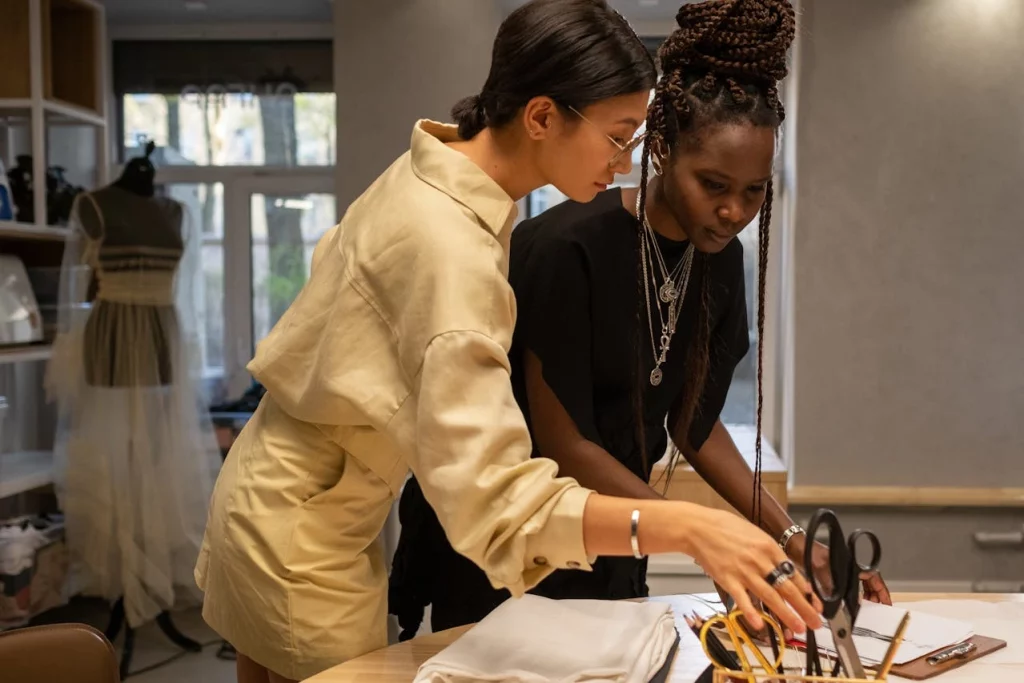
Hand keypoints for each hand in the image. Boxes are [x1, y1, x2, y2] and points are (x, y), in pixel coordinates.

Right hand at [684, 508, 822, 635]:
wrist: (698, 527)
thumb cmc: (724, 527)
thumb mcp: (753, 532)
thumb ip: (769, 550)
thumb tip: (784, 567)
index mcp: (769, 546)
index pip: (793, 573)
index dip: (807, 591)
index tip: (815, 604)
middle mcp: (760, 560)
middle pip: (787, 588)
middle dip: (804, 608)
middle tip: (815, 622)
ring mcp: (744, 571)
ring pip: (770, 596)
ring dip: (786, 614)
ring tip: (798, 628)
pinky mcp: (727, 580)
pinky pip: (742, 599)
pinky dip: (751, 613)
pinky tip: (759, 625)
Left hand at [788, 536, 892, 605]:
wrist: (794, 546)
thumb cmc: (809, 552)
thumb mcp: (821, 570)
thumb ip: (832, 588)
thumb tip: (841, 606)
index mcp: (851, 563)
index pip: (874, 577)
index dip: (882, 591)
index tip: (887, 603)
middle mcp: (849, 567)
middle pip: (868, 584)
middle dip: (874, 597)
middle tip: (875, 610)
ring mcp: (841, 573)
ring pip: (858, 588)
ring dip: (862, 598)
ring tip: (864, 610)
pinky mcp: (831, 578)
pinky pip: (846, 590)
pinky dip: (849, 599)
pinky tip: (847, 607)